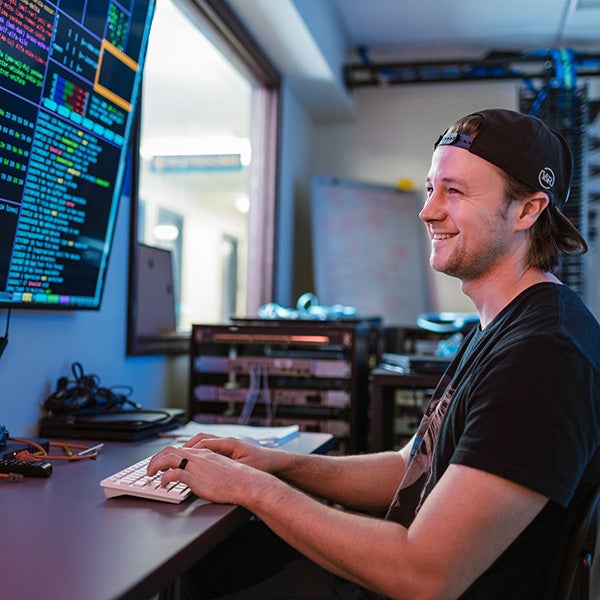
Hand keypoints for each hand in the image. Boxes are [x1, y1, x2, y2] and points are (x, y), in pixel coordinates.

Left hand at [146, 445, 269, 504]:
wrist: (247, 483)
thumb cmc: (237, 479)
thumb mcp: (221, 468)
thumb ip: (209, 468)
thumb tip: (202, 475)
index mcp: (204, 454)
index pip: (180, 449)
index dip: (166, 455)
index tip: (160, 462)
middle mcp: (198, 457)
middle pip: (170, 451)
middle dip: (156, 459)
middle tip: (150, 469)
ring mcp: (197, 467)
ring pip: (169, 459)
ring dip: (156, 466)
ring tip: (150, 474)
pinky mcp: (196, 478)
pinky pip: (174, 474)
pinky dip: (165, 478)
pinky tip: (163, 484)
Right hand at [183, 434, 277, 472]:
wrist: (275, 462)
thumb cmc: (262, 464)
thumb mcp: (243, 468)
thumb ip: (226, 468)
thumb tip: (211, 471)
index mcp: (229, 443)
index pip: (203, 442)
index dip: (187, 450)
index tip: (175, 457)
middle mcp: (227, 441)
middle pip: (200, 439)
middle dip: (184, 447)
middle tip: (170, 457)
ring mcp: (228, 444)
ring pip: (204, 442)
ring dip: (191, 449)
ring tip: (178, 459)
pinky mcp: (229, 450)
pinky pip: (210, 447)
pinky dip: (199, 452)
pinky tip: (195, 461)